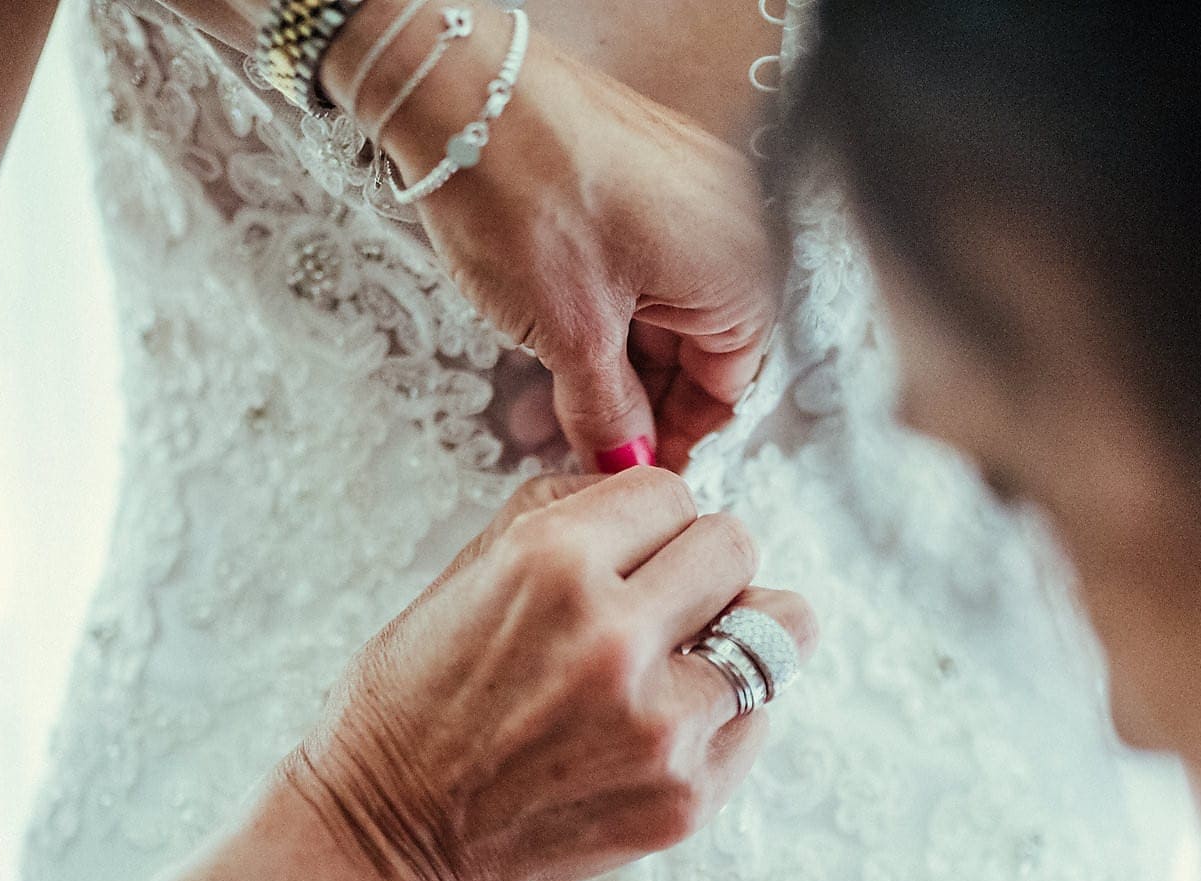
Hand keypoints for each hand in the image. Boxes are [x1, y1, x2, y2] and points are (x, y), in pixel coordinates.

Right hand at [292, 467, 815, 880]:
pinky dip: (722, 714)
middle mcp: (615, 638)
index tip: (628, 553)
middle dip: (699, 567)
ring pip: (780, 630)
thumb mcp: (473, 565)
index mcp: (553, 562)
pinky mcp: (687, 796)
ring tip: (679, 662)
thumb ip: (573, 511)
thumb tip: (658, 491)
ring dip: (732, 636)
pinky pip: (758, 718)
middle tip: (663, 603)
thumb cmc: (421, 697)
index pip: (672, 492)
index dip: (647, 522)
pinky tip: (658, 727)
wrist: (392, 828)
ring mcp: (661, 726)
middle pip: (737, 549)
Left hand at [325, 2, 777, 467]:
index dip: (675, 438)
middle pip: (695, 348)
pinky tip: (554, 342)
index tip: (631, 470)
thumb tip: (622, 457)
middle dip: (636, 401)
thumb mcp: (570, 333)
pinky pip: (638, 265)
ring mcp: (687, 197)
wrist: (462, 89)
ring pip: (660, 309)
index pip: (727, 387)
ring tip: (554, 401)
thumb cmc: (524, 186)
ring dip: (611, 362)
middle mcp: (729, 229)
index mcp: (739, 270)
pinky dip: (601, 310)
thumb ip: (607, 411)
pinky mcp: (641, 177)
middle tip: (584, 443)